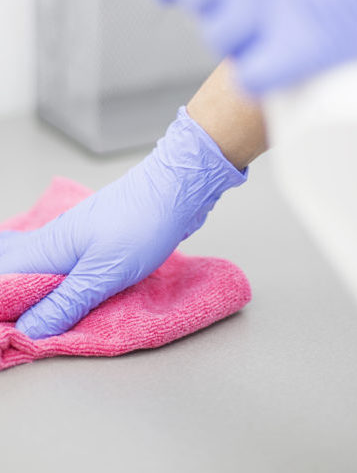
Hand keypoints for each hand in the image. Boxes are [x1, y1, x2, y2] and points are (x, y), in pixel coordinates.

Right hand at [0, 108, 245, 338]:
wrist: (176, 187)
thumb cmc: (144, 222)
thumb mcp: (105, 272)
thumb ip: (66, 302)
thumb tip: (29, 331)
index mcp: (47, 248)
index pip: (4, 276)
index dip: (4, 305)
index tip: (11, 333)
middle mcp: (53, 241)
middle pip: (16, 271)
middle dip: (16, 301)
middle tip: (31, 330)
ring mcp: (74, 238)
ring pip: (39, 269)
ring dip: (40, 297)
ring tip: (48, 323)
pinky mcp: (94, 240)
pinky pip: (64, 266)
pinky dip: (62, 285)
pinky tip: (72, 298)